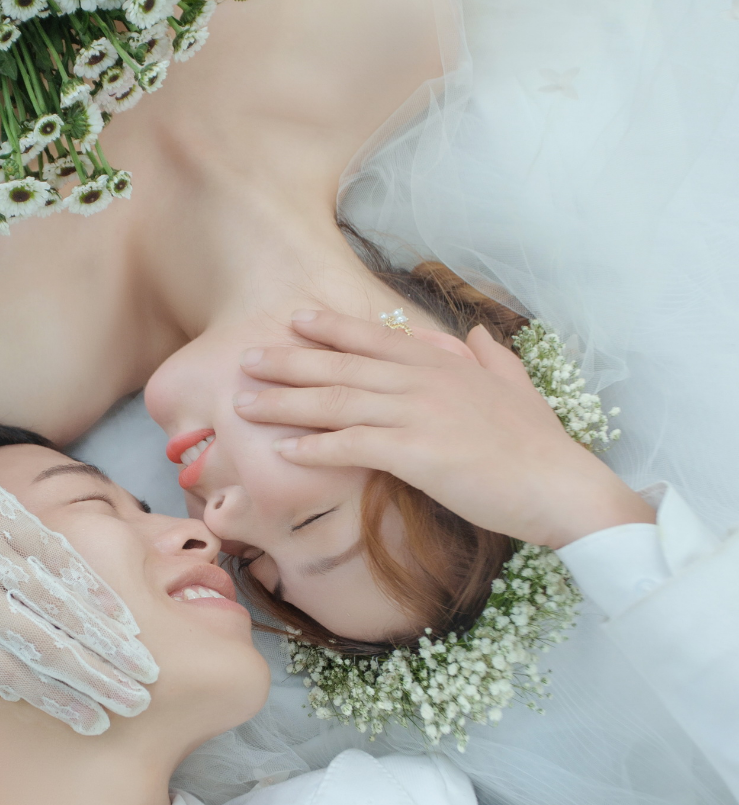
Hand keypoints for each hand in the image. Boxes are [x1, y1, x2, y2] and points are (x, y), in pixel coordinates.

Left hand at [233, 309, 653, 547]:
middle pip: (343, 365)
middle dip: (289, 361)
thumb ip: (492, 357)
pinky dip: (316, 448)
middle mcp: (424, 380)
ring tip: (244, 404)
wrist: (559, 483)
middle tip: (246, 360)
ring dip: (286, 403)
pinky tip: (284, 452)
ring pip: (338, 401)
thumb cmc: (538, 444)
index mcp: (445, 363)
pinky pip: (354, 446)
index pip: (375, 338)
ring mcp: (419, 414)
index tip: (294, 320)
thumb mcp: (518, 386)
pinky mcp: (417, 453)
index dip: (331, 329)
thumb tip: (478, 333)